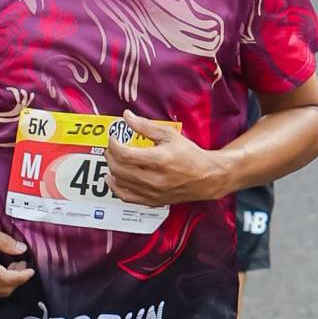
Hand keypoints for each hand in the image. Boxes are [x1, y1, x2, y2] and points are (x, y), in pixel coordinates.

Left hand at [105, 113, 220, 207]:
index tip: (113, 138)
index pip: (125, 154)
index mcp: (160, 160)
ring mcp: (153, 193)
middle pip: (120, 169)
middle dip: (110, 156)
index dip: (114, 145)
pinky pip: (126, 197)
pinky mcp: (152, 201)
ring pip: (120, 183)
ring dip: (112, 170)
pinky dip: (116, 188)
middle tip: (112, 147)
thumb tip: (127, 116)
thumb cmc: (190, 155)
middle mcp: (155, 179)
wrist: (207, 177)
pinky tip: (113, 179)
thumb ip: (146, 126)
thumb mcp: (170, 135)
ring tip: (113, 159)